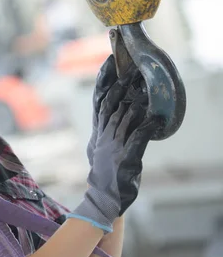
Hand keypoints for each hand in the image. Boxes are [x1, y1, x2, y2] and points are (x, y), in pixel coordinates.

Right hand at [69, 63, 160, 232]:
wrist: (103, 196)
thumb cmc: (106, 169)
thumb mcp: (103, 144)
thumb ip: (110, 125)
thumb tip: (123, 106)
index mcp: (99, 130)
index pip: (99, 99)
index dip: (104, 79)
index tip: (110, 60)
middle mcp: (104, 135)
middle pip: (110, 104)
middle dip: (119, 84)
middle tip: (129, 67)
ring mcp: (114, 146)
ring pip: (123, 118)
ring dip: (133, 101)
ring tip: (143, 86)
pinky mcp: (127, 158)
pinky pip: (138, 139)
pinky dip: (147, 128)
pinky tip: (157, 119)